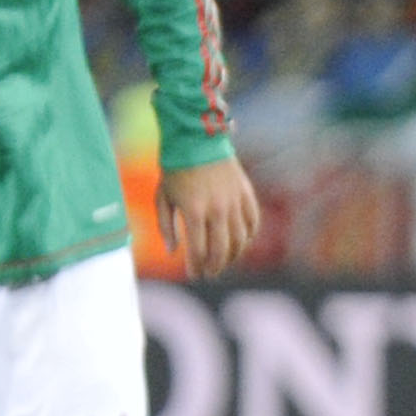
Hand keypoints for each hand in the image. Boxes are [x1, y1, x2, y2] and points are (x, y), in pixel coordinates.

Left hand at [155, 156, 259, 278]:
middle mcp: (218, 209)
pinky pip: (253, 222)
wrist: (197, 140)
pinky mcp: (246, 193)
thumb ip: (165, 227)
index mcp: (194, 211)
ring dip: (232, 255)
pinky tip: (240, 243)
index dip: (197, 267)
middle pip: (221, 250)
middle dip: (215, 267)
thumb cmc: (174, 170)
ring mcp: (235, 201)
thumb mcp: (162, 198)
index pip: (199, 250)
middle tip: (208, 274)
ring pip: (240, 239)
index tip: (194, 275)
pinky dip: (248, 236)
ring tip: (222, 262)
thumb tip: (173, 251)